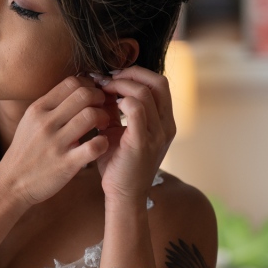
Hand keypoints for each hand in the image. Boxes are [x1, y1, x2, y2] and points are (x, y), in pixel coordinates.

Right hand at [0, 76, 110, 205]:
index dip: (88, 85)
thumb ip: (49, 106)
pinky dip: (103, 142)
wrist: (11, 183)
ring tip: (103, 126)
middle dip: (100, 98)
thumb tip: (74, 89)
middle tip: (102, 108)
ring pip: (90, 116)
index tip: (93, 96)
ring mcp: (55, 143)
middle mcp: (46, 123)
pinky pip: (94, 146)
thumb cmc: (25, 151)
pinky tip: (100, 144)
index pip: (71, 83)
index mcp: (38, 109)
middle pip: (84, 94)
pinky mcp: (66, 164)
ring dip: (104, 118)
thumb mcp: (29, 122)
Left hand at [95, 66, 176, 202]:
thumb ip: (115, 111)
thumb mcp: (118, 131)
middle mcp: (166, 125)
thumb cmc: (118, 163)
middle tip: (106, 78)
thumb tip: (101, 87)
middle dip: (130, 74)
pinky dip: (120, 101)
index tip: (112, 76)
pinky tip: (106, 106)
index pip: (159, 83)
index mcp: (164, 121)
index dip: (136, 73)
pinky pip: (137, 110)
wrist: (122, 194)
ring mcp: (157, 134)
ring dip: (121, 86)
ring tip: (103, 90)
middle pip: (157, 82)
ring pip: (145, 93)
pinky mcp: (143, 142)